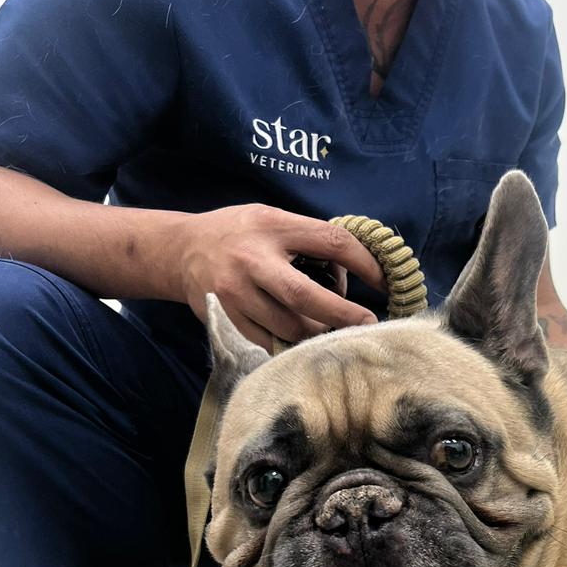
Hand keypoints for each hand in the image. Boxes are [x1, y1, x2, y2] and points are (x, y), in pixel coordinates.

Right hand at [179, 204, 385, 347]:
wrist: (181, 251)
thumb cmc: (239, 234)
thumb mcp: (272, 219)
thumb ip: (308, 239)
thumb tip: (353, 270)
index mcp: (272, 227)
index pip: (330, 242)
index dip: (364, 263)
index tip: (385, 281)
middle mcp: (252, 261)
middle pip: (304, 296)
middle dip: (342, 315)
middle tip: (368, 325)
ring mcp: (235, 295)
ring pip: (288, 328)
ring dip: (317, 334)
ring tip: (331, 332)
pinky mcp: (225, 320)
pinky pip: (268, 344)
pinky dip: (291, 347)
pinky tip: (302, 345)